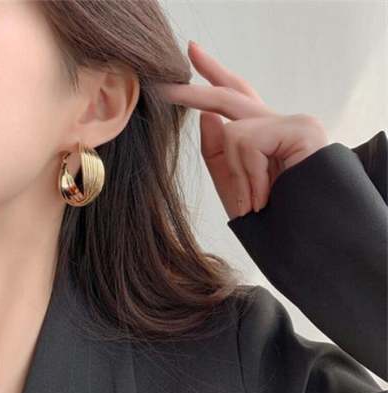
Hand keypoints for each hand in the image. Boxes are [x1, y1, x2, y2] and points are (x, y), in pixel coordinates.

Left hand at [156, 40, 329, 219]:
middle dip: (199, 89)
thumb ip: (218, 151)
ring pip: (235, 132)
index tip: (193, 55)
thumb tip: (207, 115)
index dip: (215, 75)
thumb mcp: (231, 184)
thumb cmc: (268, 217)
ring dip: (239, 178)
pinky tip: (265, 197)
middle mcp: (278, 124)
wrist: (299, 243)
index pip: (236, 96)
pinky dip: (250, 177)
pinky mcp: (303, 128)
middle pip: (234, 93)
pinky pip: (250, 142)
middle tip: (184, 54)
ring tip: (255, 203)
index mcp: (262, 136)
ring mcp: (293, 123)